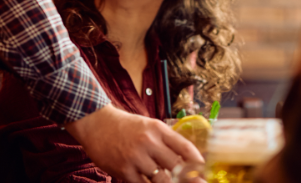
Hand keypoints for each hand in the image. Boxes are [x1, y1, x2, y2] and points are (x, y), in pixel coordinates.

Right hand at [65, 105, 203, 182]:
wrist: (96, 123)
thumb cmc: (126, 126)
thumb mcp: (148, 126)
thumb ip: (166, 141)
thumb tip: (186, 160)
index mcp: (157, 129)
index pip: (184, 148)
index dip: (198, 163)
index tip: (204, 171)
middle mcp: (149, 142)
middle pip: (176, 167)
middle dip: (188, 180)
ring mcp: (136, 157)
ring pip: (161, 181)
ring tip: (171, 182)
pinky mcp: (124, 170)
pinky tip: (150, 182)